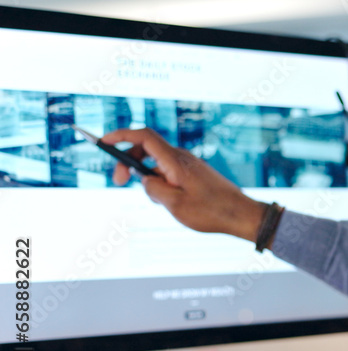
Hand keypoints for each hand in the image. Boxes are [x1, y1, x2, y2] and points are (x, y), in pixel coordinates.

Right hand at [101, 128, 265, 241]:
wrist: (242, 215)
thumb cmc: (212, 212)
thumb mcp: (175, 205)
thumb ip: (153, 189)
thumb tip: (145, 180)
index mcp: (176, 161)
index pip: (144, 137)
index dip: (121, 135)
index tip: (102, 141)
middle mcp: (182, 158)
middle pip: (146, 148)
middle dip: (127, 161)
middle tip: (117, 182)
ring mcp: (188, 165)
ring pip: (156, 164)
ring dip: (146, 178)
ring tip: (161, 202)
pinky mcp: (193, 173)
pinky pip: (168, 172)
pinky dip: (160, 183)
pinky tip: (171, 203)